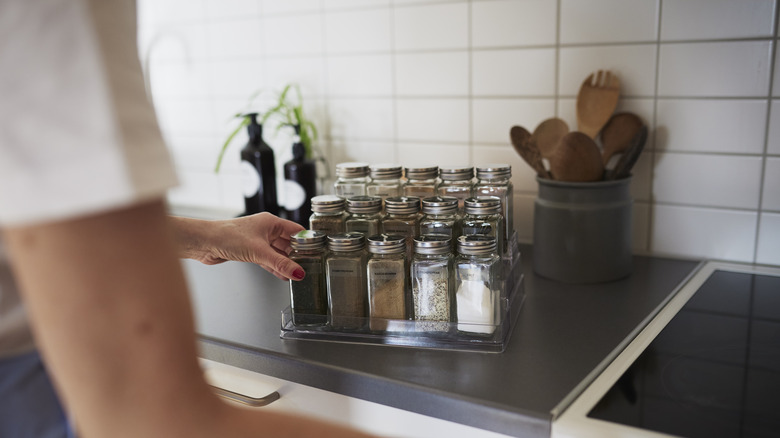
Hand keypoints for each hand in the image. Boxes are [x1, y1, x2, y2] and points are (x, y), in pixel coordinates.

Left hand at [171, 213, 305, 280]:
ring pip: (277, 253)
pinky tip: (282, 275)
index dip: (306, 241)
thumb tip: (298, 272)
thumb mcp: (259, 252)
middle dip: (297, 255)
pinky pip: (267, 259)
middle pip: (288, 243)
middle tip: (308, 267)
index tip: (317, 252)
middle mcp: (265, 230)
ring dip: (285, 263)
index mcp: (271, 222)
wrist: (204, 242)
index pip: (296, 231)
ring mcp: (257, 240)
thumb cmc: (226, 237)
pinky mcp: (249, 251)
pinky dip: (274, 267)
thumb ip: (280, 264)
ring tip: (297, 274)